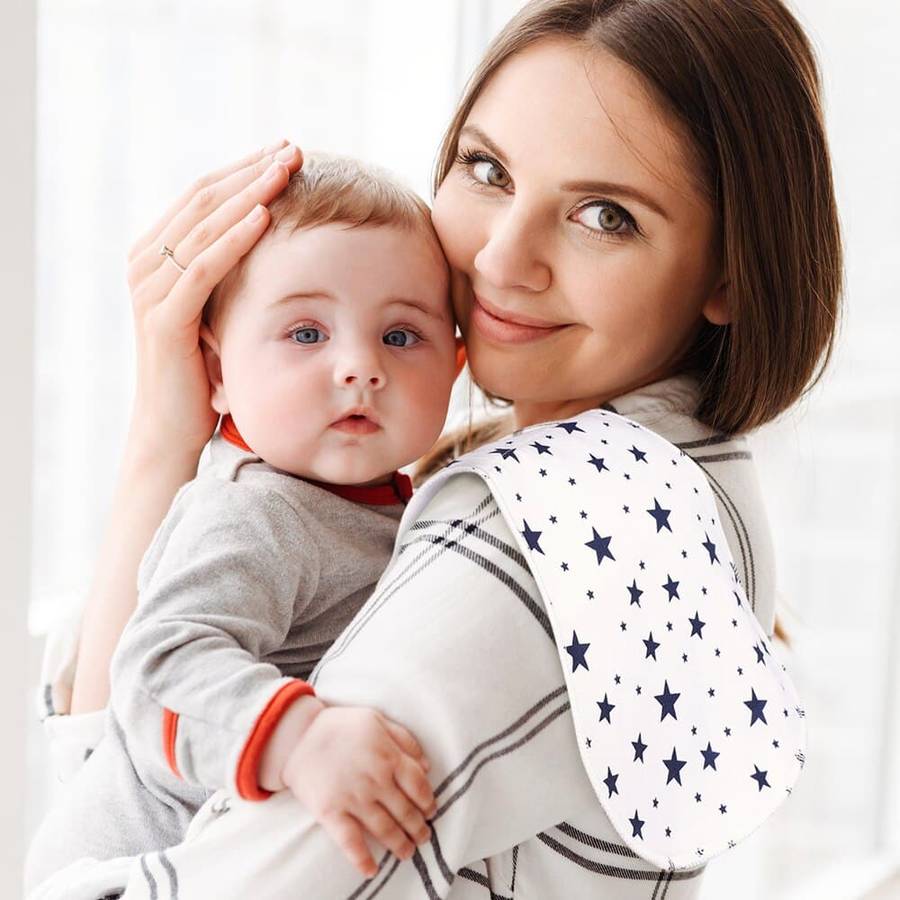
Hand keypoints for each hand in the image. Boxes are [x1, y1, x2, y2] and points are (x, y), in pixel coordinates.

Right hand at [124, 140, 303, 458]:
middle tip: (294, 149)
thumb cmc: (204, 369)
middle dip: (252, 171)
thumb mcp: (217, 307)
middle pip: (204, 200)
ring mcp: (150, 288)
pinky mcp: (164, 317)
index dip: (245, 170)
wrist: (173, 426)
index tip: (287, 151)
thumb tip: (273, 234)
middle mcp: (146, 262)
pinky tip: (265, 215)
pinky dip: (234, 238)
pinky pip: (203, 267)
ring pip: (204, 226)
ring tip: (287, 168)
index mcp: (158, 254)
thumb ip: (228, 271)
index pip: (204, 196)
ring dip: (249, 193)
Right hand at [281, 706, 436, 878]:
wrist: (298, 735)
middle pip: (405, 811)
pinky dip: (362, 859)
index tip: (431, 811)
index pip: (418, 786)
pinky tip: (372, 870)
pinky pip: (350, 842)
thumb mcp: (377, 720)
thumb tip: (427, 765)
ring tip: (407, 853)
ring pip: (385, 829)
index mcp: (388, 756)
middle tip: (423, 837)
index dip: (428, 802)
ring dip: (400, 845)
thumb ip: (405, 740)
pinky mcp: (331, 813)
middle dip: (418, 828)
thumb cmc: (340, 725)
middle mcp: (375, 780)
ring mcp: (353, 798)